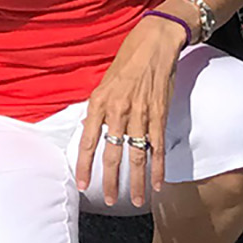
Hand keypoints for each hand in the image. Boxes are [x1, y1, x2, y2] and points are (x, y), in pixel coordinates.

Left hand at [75, 16, 185, 208]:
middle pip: (112, 154)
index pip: (88, 141)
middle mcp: (118, 110)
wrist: (154, 42)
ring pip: (137, 155)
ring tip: (138, 199)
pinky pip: (158, 146)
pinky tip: (157, 183)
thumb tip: (90, 128)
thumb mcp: (105, 82)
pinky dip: (158, 167)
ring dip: (137, 181)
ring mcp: (140, 114)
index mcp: (100, 102)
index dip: (84, 166)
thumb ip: (99, 108)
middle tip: (110, 200)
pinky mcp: (159, 114)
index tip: (82, 184)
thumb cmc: (128, 60)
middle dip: (111, 181)